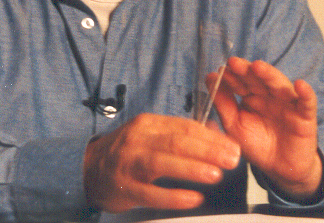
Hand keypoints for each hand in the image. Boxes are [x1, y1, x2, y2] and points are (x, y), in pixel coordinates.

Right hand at [82, 113, 240, 212]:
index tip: (233, 146)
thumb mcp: (151, 136)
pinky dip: (173, 196)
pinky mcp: (124, 187)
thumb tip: (216, 135)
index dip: (211, 137)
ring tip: (216, 175)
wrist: (90, 169)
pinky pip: (150, 193)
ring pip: (162, 163)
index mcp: (149, 124)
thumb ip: (180, 135)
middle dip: (208, 150)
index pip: (185, 127)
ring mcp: (129, 163)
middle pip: (176, 142)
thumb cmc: (129, 153)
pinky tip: (194, 199)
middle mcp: (138, 139)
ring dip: (192, 169)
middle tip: (232, 159)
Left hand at [210, 57, 322, 200]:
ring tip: (258, 67)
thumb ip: (223, 103)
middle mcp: (270, 95)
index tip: (220, 71)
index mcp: (252, 95)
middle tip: (234, 63)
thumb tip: (209, 78)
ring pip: (280, 85)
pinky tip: (300, 85)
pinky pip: (307, 102)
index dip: (232, 76)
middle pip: (259, 79)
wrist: (281, 169)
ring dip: (270, 75)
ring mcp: (288, 103)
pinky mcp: (305, 115)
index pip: (242, 81)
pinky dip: (306, 93)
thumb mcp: (234, 125)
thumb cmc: (257, 145)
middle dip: (247, 70)